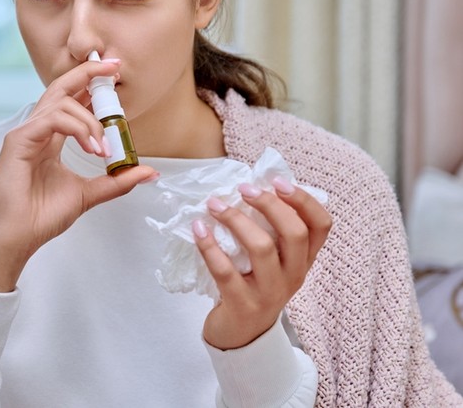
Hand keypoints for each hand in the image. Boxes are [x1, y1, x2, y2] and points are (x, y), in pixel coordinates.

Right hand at [0, 59, 157, 291]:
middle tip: (114, 68)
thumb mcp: (89, 193)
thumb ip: (116, 181)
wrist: (16, 236)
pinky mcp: (19, 139)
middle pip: (61, 86)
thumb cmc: (42, 216)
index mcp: (51, 137)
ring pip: (61, 102)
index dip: (92, 84)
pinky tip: (91, 148)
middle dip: (89, 73)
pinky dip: (77, 128)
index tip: (116, 76)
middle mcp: (38, 129)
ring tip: (102, 148)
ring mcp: (27, 132)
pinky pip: (52, 118)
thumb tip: (149, 172)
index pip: (72, 100)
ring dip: (90, 120)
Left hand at [193, 177, 331, 348]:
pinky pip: (225, 271)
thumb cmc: (254, 286)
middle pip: (295, 233)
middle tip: (244, 189)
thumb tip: (250, 186)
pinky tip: (198, 229)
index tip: (278, 182)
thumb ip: (270, 231)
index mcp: (304, 260)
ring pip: (262, 248)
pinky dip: (209, 246)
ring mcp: (270, 293)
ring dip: (235, 220)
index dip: (304, 200)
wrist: (242, 337)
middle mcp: (293, 276)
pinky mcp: (242, 305)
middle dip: (269, 204)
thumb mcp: (273, 262)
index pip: (321, 226)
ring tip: (214, 204)